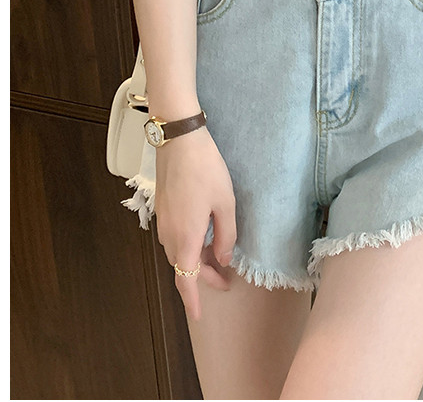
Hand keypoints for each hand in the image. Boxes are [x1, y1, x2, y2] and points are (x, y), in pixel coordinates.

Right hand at [154, 126, 236, 321]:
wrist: (179, 140)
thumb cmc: (206, 169)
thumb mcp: (226, 203)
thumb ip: (226, 235)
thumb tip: (222, 258)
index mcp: (185, 237)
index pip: (186, 279)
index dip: (193, 300)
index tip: (199, 316)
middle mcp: (169, 234)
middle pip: (184, 267)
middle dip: (203, 278)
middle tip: (226, 280)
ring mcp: (163, 221)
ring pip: (179, 252)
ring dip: (197, 260)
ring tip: (220, 257)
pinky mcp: (162, 209)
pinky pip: (175, 237)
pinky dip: (190, 245)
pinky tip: (206, 236)